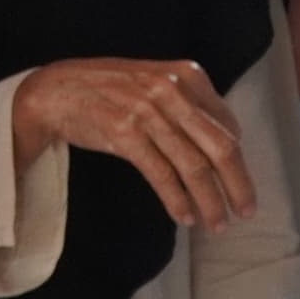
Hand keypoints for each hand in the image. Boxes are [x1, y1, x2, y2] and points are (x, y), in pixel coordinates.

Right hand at [14, 56, 254, 229]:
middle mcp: (170, 90)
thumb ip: (189, 105)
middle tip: (246, 212)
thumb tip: (227, 143)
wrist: (53, 90)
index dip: (238, 161)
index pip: (228, 126)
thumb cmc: (108, 89)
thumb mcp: (156, 83)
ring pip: (193, 166)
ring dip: (209, 201)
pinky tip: (184, 216)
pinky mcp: (124, 132)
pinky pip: (161, 174)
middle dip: (238, 185)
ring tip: (216, 224)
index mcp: (186, 74)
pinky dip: (177, 199)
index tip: (239, 184)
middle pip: (220, 146)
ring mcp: (147, 111)